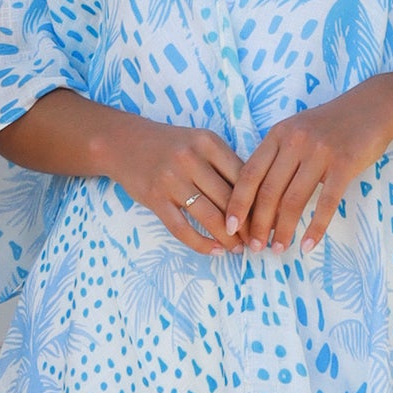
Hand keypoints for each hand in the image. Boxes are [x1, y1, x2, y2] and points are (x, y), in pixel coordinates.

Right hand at [112, 118, 248, 254]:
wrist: (123, 143)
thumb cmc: (170, 145)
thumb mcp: (199, 142)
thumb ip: (224, 164)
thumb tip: (257, 199)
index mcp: (208, 142)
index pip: (243, 176)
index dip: (259, 202)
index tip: (270, 219)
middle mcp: (191, 158)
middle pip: (229, 199)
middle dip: (247, 225)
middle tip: (257, 241)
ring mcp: (171, 179)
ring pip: (209, 216)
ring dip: (228, 238)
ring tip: (238, 249)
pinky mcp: (155, 198)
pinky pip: (182, 228)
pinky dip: (201, 243)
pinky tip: (215, 250)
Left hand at [222, 75, 392, 256]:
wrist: (374, 105)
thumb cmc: (331, 124)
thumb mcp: (297, 131)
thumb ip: (278, 157)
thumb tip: (258, 200)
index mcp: (278, 135)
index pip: (250, 174)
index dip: (237, 203)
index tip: (230, 227)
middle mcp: (295, 142)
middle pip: (269, 191)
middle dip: (258, 224)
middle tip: (255, 247)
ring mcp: (320, 152)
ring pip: (294, 200)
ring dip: (284, 230)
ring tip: (279, 249)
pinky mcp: (344, 163)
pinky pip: (326, 202)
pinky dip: (315, 227)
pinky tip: (307, 245)